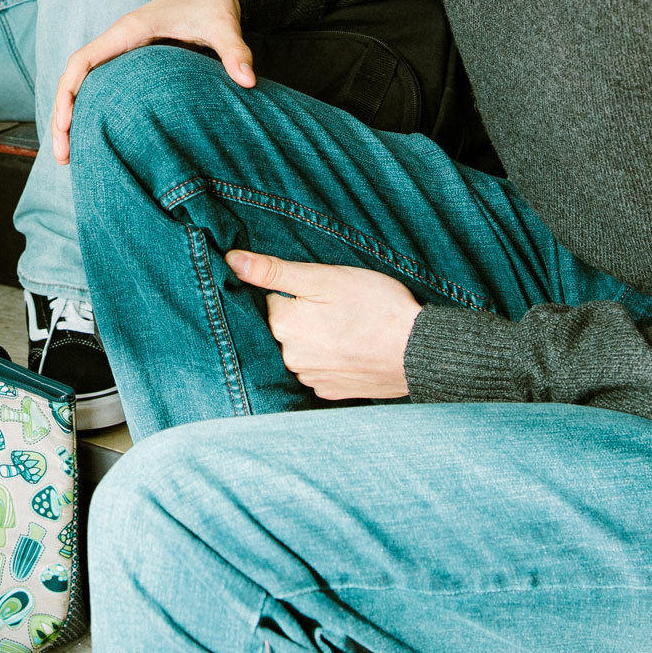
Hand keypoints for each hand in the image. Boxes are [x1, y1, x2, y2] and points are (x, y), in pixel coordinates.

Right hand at [50, 0, 253, 163]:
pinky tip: (91, 138)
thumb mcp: (224, 27)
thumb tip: (249, 81)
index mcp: (128, 32)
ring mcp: (120, 51)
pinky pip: (98, 87)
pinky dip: (87, 111)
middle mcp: (117, 41)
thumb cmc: (213, 5)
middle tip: (62, 157)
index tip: (65, 124)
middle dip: (62, 117)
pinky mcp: (129, 61)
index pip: (82, 61)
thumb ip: (235, 52)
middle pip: (74, 80)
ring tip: (68, 157)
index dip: (68, 93)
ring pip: (81, 86)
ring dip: (69, 118)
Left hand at [227, 252, 421, 399]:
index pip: (272, 300)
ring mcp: (312, 379)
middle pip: (286, 326)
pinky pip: (320, 368)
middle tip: (339, 307)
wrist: (420, 352)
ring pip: (303, 348)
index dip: (295, 291)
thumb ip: (274, 270)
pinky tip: (352, 347)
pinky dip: (332, 358)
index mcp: (283, 326)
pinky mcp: (332, 392)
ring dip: (318, 337)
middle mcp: (291, 358)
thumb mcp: (324, 278)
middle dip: (305, 314)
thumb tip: (231, 260)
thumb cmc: (376, 307)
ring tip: (348, 327)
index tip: (321, 291)